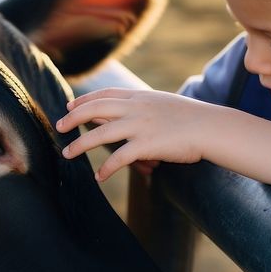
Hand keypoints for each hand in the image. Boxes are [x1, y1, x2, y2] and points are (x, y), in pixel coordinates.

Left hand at [56, 88, 215, 180]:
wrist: (211, 127)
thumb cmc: (192, 118)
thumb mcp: (164, 104)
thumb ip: (144, 107)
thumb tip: (129, 114)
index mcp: (140, 97)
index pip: (105, 94)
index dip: (84, 100)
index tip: (69, 106)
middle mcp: (136, 108)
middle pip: (95, 109)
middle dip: (73, 118)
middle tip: (59, 127)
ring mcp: (140, 126)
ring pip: (100, 134)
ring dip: (80, 145)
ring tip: (67, 154)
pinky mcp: (147, 145)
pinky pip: (119, 158)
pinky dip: (107, 169)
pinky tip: (99, 177)